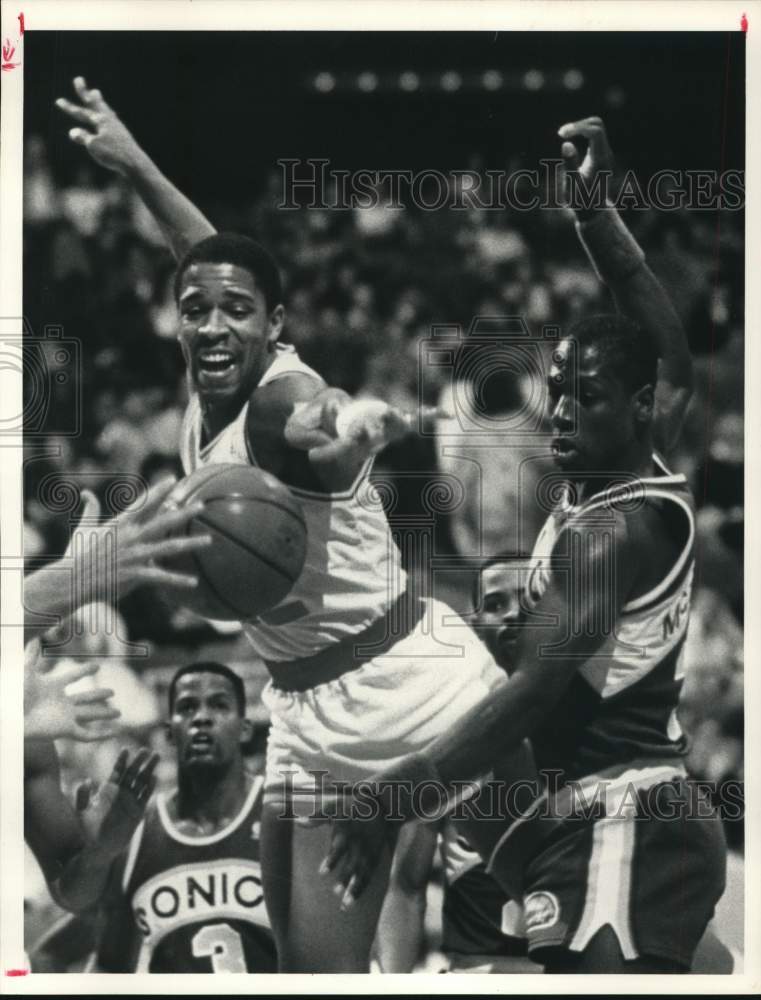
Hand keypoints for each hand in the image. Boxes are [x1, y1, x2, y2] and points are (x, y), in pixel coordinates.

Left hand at [24, 639, 120, 742]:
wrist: (11, 718)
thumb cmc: (15, 696)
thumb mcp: (26, 672)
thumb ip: (31, 655)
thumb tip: (35, 638)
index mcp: (52, 687)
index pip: (72, 677)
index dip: (84, 671)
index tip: (97, 666)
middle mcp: (61, 703)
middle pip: (84, 698)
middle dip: (98, 695)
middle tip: (112, 692)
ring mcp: (65, 717)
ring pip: (90, 715)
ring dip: (104, 714)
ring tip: (119, 712)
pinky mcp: (66, 730)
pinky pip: (87, 735)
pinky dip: (102, 734)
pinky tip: (115, 732)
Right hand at [55, 76, 145, 175]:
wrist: (135, 164)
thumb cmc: (113, 154)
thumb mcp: (94, 146)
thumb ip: (83, 137)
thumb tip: (73, 132)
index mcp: (101, 120)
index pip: (81, 112)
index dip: (69, 107)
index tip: (58, 100)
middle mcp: (110, 120)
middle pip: (95, 103)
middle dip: (84, 93)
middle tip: (79, 80)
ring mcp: (118, 128)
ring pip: (105, 111)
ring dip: (99, 102)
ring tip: (96, 94)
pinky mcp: (123, 137)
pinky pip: (111, 123)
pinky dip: (106, 117)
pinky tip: (109, 119)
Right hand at [65, 477, 212, 602]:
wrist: (69, 581)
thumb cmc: (76, 555)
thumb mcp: (83, 529)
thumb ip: (90, 510)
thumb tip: (86, 492)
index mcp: (119, 525)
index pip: (143, 503)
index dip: (159, 490)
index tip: (173, 478)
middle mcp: (130, 537)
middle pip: (163, 521)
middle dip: (184, 512)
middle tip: (202, 505)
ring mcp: (133, 556)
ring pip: (168, 547)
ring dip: (190, 543)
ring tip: (210, 541)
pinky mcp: (134, 574)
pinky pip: (161, 577)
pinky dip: (177, 580)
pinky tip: (194, 582)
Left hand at [75, 748, 158, 858]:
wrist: (99, 849)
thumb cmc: (88, 831)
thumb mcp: (82, 812)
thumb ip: (82, 796)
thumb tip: (85, 780)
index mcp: (108, 790)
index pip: (117, 771)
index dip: (122, 761)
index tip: (125, 750)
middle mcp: (121, 792)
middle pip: (132, 773)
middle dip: (139, 761)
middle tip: (145, 750)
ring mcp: (131, 801)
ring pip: (142, 781)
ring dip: (148, 769)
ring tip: (155, 756)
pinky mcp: (138, 811)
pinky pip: (145, 796)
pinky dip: (150, 787)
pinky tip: (154, 777)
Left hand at [321, 809, 392, 910]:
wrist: (379, 806)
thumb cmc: (350, 806)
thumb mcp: (334, 806)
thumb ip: (316, 816)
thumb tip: (297, 820)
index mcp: (347, 833)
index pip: (339, 849)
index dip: (332, 861)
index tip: (322, 873)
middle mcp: (358, 845)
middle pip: (352, 865)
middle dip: (345, 879)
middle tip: (336, 891)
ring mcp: (367, 853)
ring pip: (362, 875)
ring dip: (354, 890)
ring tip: (345, 905)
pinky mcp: (374, 858)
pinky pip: (369, 876)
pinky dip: (361, 888)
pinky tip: (353, 901)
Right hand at [557, 116, 613, 213]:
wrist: (593, 211)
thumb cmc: (581, 201)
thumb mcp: (573, 185)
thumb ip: (570, 164)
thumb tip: (566, 144)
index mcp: (600, 159)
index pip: (595, 131)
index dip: (578, 128)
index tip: (561, 135)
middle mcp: (605, 153)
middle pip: (597, 124)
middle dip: (579, 124)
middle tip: (562, 134)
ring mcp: (604, 153)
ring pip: (596, 128)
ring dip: (579, 127)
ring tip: (564, 135)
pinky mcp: (600, 154)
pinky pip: (593, 134)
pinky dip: (581, 132)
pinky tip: (569, 139)